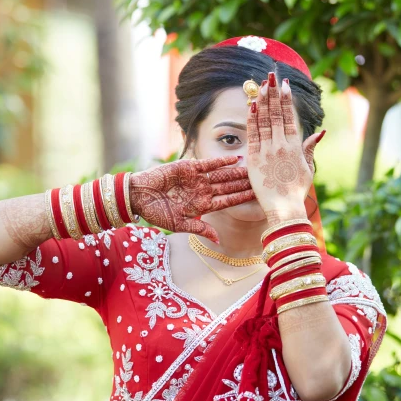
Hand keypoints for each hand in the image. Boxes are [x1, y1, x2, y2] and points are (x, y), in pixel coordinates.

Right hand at [129, 156, 254, 242]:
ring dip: (236, 172)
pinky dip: (221, 161)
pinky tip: (235, 160)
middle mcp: (203, 191)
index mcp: (202, 205)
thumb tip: (219, 241)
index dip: (242, 198)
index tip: (257, 197)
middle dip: (244, 184)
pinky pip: (209, 164)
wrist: (138, 195)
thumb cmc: (156, 212)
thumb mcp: (179, 224)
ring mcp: (197, 179)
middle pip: (229, 187)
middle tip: (261, 180)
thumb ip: (200, 229)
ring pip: (222, 175)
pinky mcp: (189, 167)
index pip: (228, 201)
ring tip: (252, 170)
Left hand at [247, 72, 325, 223]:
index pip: (290, 117)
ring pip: (264, 121)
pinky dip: (251, 119)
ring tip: (261, 85)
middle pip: (276, 114)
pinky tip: (250, 105)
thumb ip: (310, 148)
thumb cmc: (296, 190)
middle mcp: (280, 145)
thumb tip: (322, 131)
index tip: (284, 85)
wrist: (284, 208)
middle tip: (271, 76)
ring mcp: (266, 151)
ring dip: (262, 101)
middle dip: (273, 93)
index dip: (287, 100)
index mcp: (295, 146)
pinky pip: (252, 135)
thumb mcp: (308, 168)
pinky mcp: (253, 159)